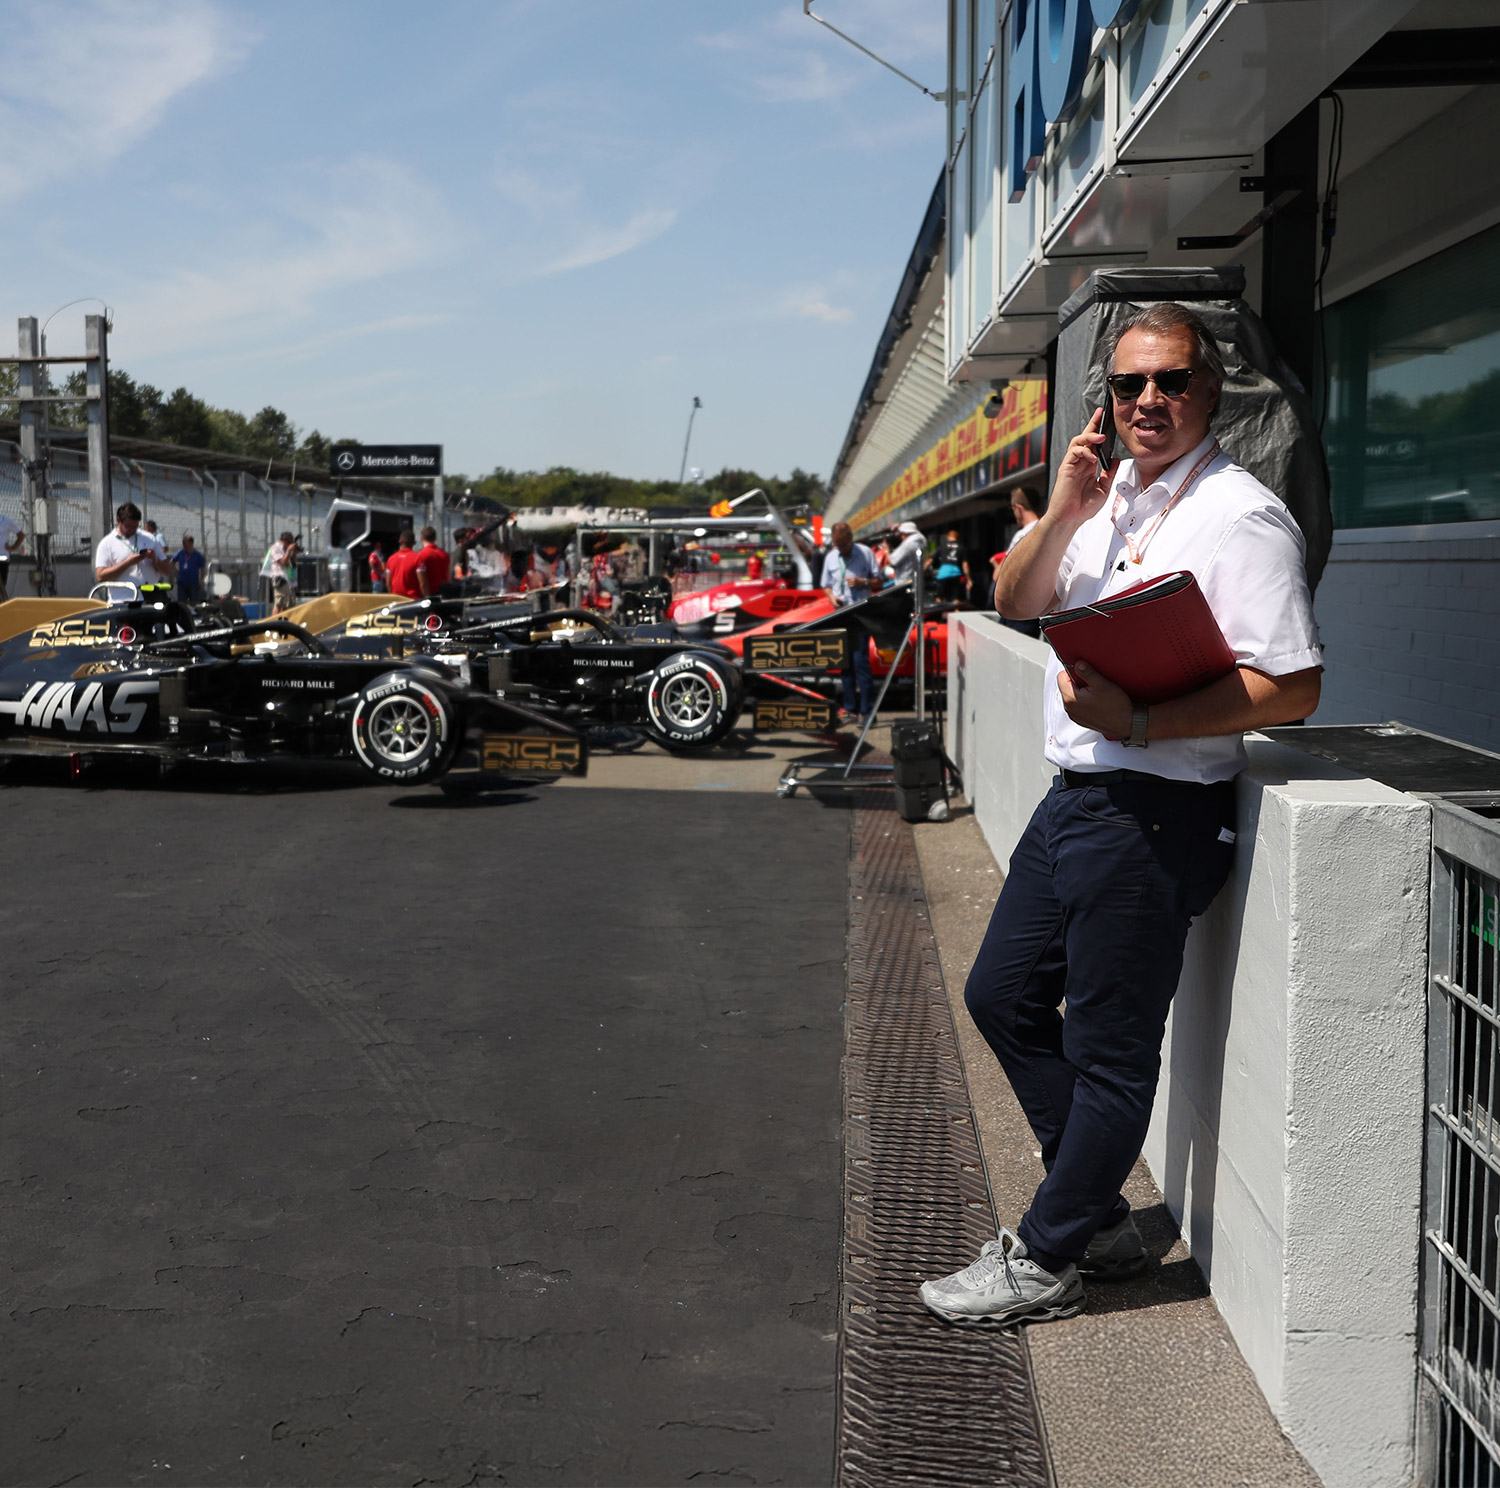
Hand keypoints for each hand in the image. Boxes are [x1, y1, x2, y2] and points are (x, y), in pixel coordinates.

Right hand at [1046, 408, 1114, 529]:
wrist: (1070, 519)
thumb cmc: (1082, 508)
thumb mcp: (1103, 489)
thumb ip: (1109, 474)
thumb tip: (1114, 459)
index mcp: (1088, 467)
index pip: (1094, 444)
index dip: (1098, 430)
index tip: (1106, 418)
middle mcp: (1080, 463)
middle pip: (1085, 437)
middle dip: (1093, 424)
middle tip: (1101, 413)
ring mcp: (1072, 464)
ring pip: (1078, 441)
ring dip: (1090, 436)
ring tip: (1101, 436)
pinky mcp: (1065, 468)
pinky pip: (1073, 452)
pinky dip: (1084, 451)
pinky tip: (1093, 457)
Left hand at [1057, 659, 1133, 740]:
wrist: (1127, 723)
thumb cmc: (1116, 707)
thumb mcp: (1102, 685)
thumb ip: (1087, 673)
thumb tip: (1078, 664)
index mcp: (1070, 699)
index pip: (1061, 677)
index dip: (1072, 671)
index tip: (1083, 671)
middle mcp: (1070, 709)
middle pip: (1066, 687)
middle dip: (1077, 682)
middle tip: (1093, 683)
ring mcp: (1075, 715)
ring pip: (1073, 696)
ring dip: (1082, 692)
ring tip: (1096, 692)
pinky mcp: (1081, 720)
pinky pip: (1079, 706)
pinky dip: (1085, 701)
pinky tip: (1097, 700)